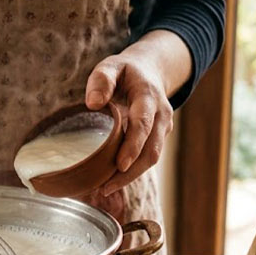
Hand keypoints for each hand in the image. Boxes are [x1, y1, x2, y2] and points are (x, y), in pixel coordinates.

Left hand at [84, 47, 174, 196]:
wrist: (151, 70)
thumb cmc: (125, 71)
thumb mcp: (110, 66)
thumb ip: (101, 80)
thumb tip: (93, 103)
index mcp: (149, 97)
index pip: (143, 124)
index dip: (133, 146)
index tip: (119, 165)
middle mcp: (161, 115)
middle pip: (150, 150)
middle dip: (130, 172)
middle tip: (106, 187)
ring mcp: (162, 128)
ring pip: (151, 158)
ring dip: (130, 176)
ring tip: (105, 188)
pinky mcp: (158, 137)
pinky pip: (148, 158)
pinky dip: (132, 171)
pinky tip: (112, 180)